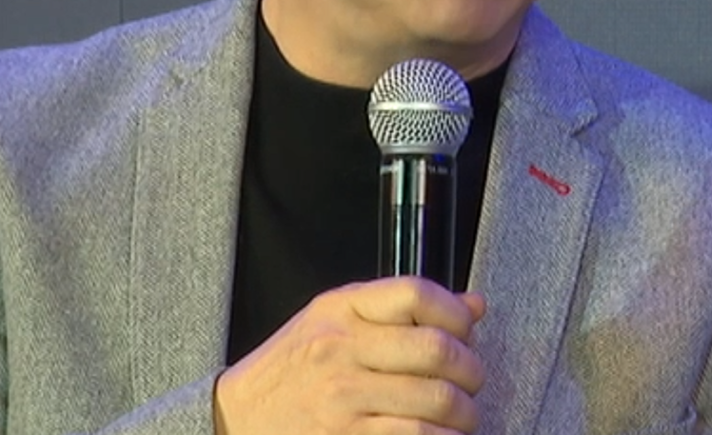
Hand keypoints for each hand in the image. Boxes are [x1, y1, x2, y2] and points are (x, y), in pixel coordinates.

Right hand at [213, 276, 485, 434]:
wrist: (237, 418)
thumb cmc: (294, 366)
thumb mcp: (337, 318)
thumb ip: (401, 309)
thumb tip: (474, 305)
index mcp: (342, 308)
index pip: (416, 293)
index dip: (455, 312)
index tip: (467, 330)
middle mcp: (343, 348)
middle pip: (435, 349)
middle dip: (470, 368)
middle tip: (472, 380)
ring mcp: (343, 398)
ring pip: (434, 402)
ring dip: (463, 413)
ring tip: (461, 414)